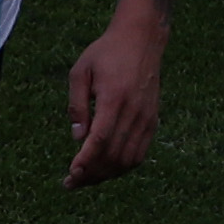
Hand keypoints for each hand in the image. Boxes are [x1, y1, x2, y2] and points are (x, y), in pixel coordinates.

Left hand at [64, 0, 167, 187]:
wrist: (141, 40)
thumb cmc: (106, 53)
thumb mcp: (81, 71)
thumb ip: (77, 104)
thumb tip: (78, 138)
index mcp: (115, 98)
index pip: (101, 139)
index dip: (86, 161)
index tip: (71, 174)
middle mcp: (134, 112)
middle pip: (114, 155)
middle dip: (91, 174)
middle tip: (71, 183)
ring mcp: (147, 118)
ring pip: (128, 159)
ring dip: (106, 174)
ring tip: (86, 179)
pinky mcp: (153, 121)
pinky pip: (139, 154)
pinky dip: (122, 166)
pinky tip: (106, 168)